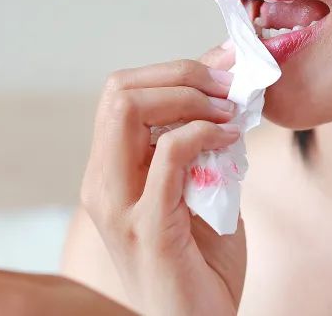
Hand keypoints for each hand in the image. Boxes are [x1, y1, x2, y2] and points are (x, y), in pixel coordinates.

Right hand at [80, 42, 244, 315]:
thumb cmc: (201, 265)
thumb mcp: (201, 188)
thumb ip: (201, 141)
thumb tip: (222, 80)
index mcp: (108, 173)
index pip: (120, 92)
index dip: (172, 69)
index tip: (223, 67)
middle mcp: (101, 185)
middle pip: (118, 91)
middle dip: (180, 74)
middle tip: (228, 86)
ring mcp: (119, 207)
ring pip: (129, 111)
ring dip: (189, 97)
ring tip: (229, 111)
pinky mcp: (147, 229)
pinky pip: (168, 155)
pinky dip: (202, 132)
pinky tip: (230, 138)